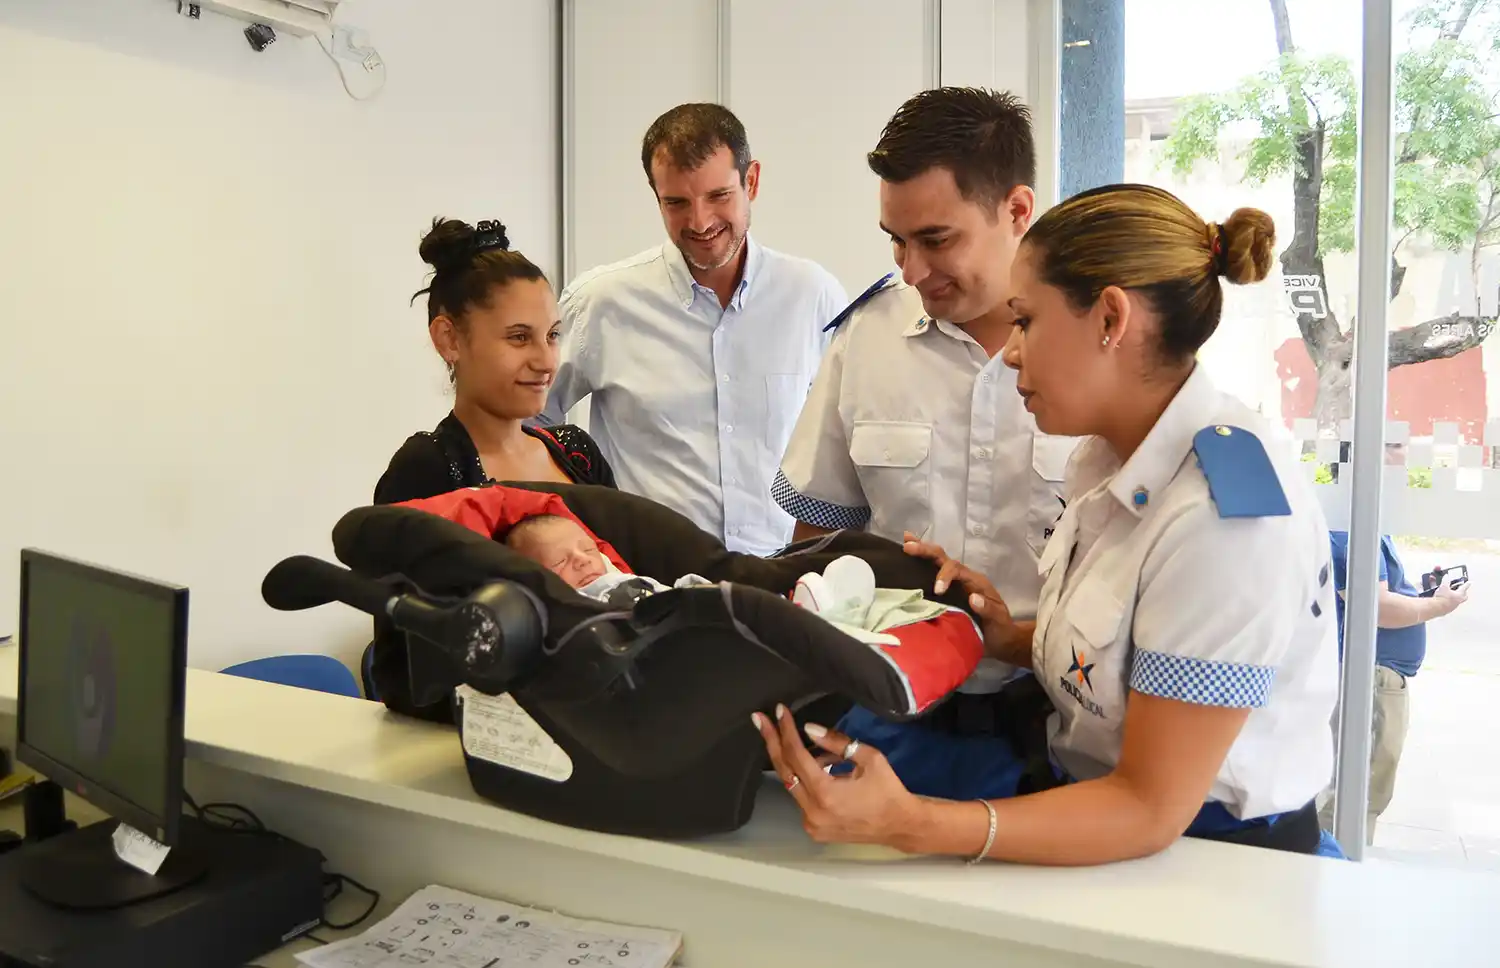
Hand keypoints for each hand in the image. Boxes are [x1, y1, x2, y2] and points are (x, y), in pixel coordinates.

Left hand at [752, 705, 920, 846]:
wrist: (900, 825)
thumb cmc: (888, 789)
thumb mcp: (868, 758)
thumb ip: (837, 743)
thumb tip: (808, 728)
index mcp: (826, 794)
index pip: (797, 756)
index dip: (786, 731)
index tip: (779, 711)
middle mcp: (812, 812)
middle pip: (784, 770)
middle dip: (772, 742)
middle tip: (760, 720)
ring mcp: (811, 824)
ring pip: (792, 784)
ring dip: (796, 762)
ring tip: (816, 749)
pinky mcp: (813, 829)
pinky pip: (802, 798)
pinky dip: (806, 779)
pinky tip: (822, 768)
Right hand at [901, 531, 1019, 658]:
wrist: (1000, 639)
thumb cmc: (999, 629)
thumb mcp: (998, 621)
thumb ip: (988, 610)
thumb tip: (973, 598)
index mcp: (975, 582)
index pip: (957, 570)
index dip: (945, 575)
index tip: (937, 590)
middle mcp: (963, 578)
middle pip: (944, 559)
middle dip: (927, 551)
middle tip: (908, 547)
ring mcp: (954, 585)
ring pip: (937, 563)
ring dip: (922, 552)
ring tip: (905, 542)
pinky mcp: (946, 594)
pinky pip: (932, 576)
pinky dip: (920, 565)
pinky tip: (906, 559)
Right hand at [1432, 579, 1470, 615]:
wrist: (1436, 607)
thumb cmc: (1442, 598)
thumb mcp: (1443, 586)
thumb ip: (1445, 580)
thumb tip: (1446, 576)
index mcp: (1460, 594)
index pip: (1465, 587)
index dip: (1467, 584)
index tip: (1469, 582)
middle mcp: (1459, 600)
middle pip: (1464, 596)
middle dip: (1464, 593)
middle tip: (1463, 590)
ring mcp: (1454, 606)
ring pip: (1458, 601)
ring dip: (1456, 598)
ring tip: (1452, 595)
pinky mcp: (1449, 609)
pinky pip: (1452, 605)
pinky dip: (1450, 602)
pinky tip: (1445, 601)